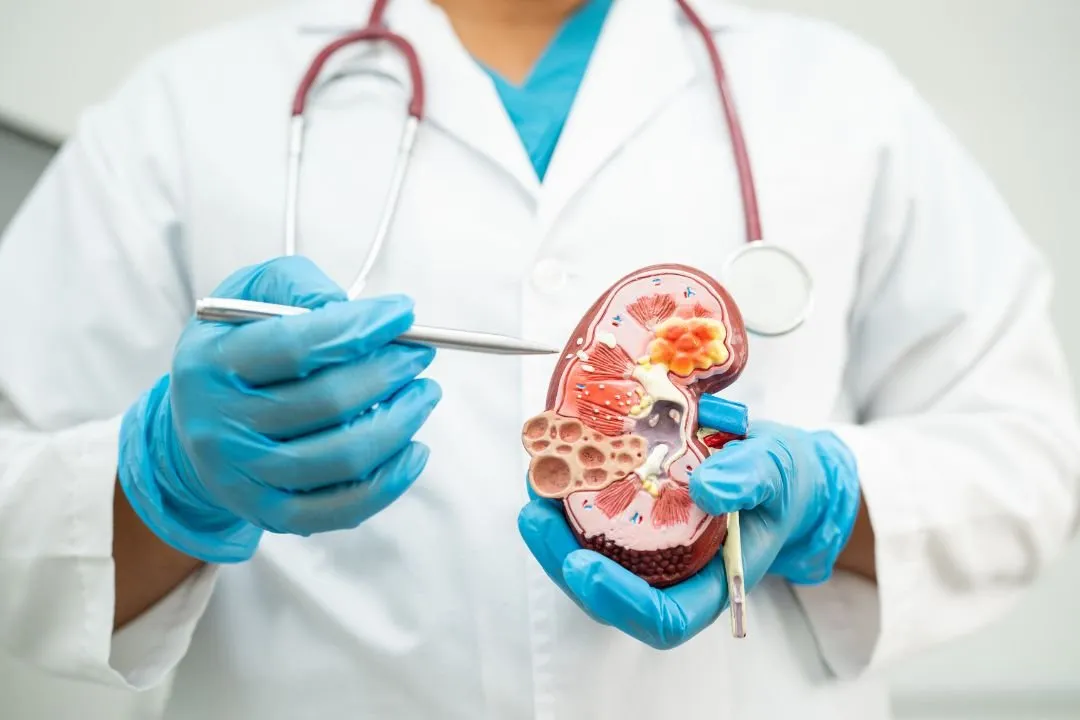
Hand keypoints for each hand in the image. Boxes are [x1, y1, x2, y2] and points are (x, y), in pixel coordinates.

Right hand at [118, 256, 441, 562]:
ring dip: (400, 422)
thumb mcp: (247, 297)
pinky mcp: (271, 514)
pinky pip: (343, 508)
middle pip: (328, 402)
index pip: (297, 344)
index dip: (360, 327)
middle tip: (419, 355)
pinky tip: (414, 449)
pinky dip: (390, 480)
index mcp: (212, 365)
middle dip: (388, 373)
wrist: (197, 426)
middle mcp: (222, 426)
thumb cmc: (235, 351)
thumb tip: (346, 307)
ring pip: (343, 456)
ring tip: (423, 393)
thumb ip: (294, 285)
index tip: (402, 313)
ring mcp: (246, 476)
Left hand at [517, 408, 860, 649]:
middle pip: (609, 596)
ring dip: (554, 532)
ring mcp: (650, 554)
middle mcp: (675, 577)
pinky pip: (593, 528)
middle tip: (536, 514)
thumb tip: (705, 488)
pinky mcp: (634, 525)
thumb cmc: (785, 481)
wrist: (783, 471)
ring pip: (591, 563)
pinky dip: (568, 503)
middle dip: (565, 559)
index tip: (583, 566)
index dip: (620, 602)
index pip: (664, 618)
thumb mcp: (777, 469)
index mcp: (715, 583)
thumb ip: (748, 479)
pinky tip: (554, 468)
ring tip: (535, 486)